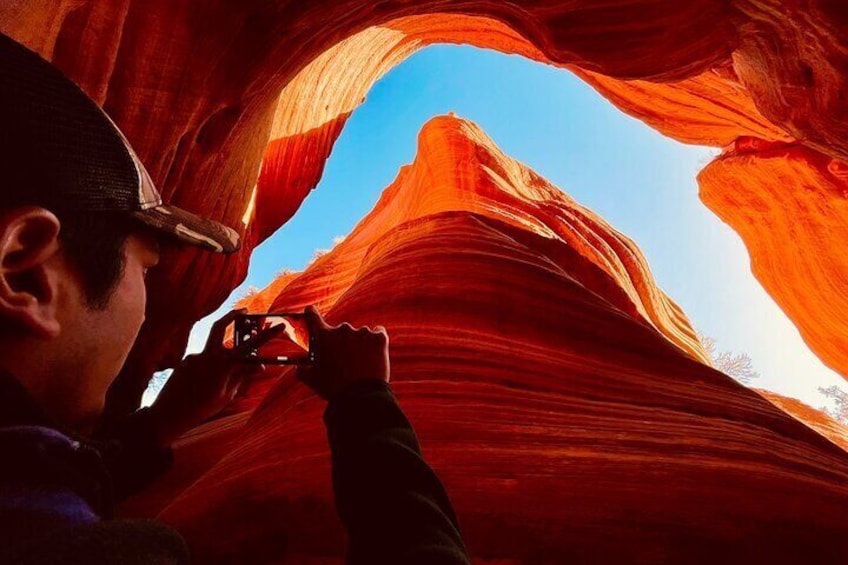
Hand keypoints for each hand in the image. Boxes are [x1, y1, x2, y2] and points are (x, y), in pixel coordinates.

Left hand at [147, 309, 264, 445]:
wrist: (167, 414)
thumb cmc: (200, 408)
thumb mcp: (226, 395)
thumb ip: (241, 377)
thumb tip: (258, 365)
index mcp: (222, 365)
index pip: (249, 346)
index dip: (266, 335)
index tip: (279, 325)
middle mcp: (207, 355)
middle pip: (220, 326)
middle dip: (233, 315)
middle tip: (245, 311)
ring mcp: (194, 356)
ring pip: (213, 347)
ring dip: (221, 352)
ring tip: (218, 375)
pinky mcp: (185, 361)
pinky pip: (203, 359)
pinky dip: (209, 367)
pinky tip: (204, 384)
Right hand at [298, 305, 389, 400]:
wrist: (361, 397)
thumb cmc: (334, 388)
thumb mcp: (312, 379)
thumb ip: (302, 370)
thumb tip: (298, 368)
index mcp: (325, 337)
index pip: (314, 318)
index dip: (312, 313)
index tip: (311, 310)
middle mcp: (343, 330)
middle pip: (342, 331)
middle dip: (344, 343)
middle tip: (346, 361)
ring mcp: (362, 332)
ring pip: (361, 334)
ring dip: (361, 344)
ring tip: (362, 364)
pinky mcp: (379, 338)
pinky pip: (378, 333)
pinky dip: (376, 342)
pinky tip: (374, 355)